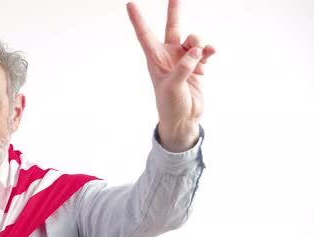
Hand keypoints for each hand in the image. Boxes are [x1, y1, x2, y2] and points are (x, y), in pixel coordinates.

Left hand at [126, 0, 215, 151]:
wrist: (184, 119)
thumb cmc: (170, 105)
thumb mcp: (172, 87)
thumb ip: (183, 68)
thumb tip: (196, 51)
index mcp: (155, 59)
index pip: (145, 35)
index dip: (138, 20)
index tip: (130, 4)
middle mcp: (169, 56)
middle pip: (172, 28)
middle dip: (174, 11)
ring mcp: (184, 60)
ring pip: (193, 39)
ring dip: (198, 41)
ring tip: (201, 53)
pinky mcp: (198, 66)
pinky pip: (205, 51)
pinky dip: (209, 50)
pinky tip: (211, 53)